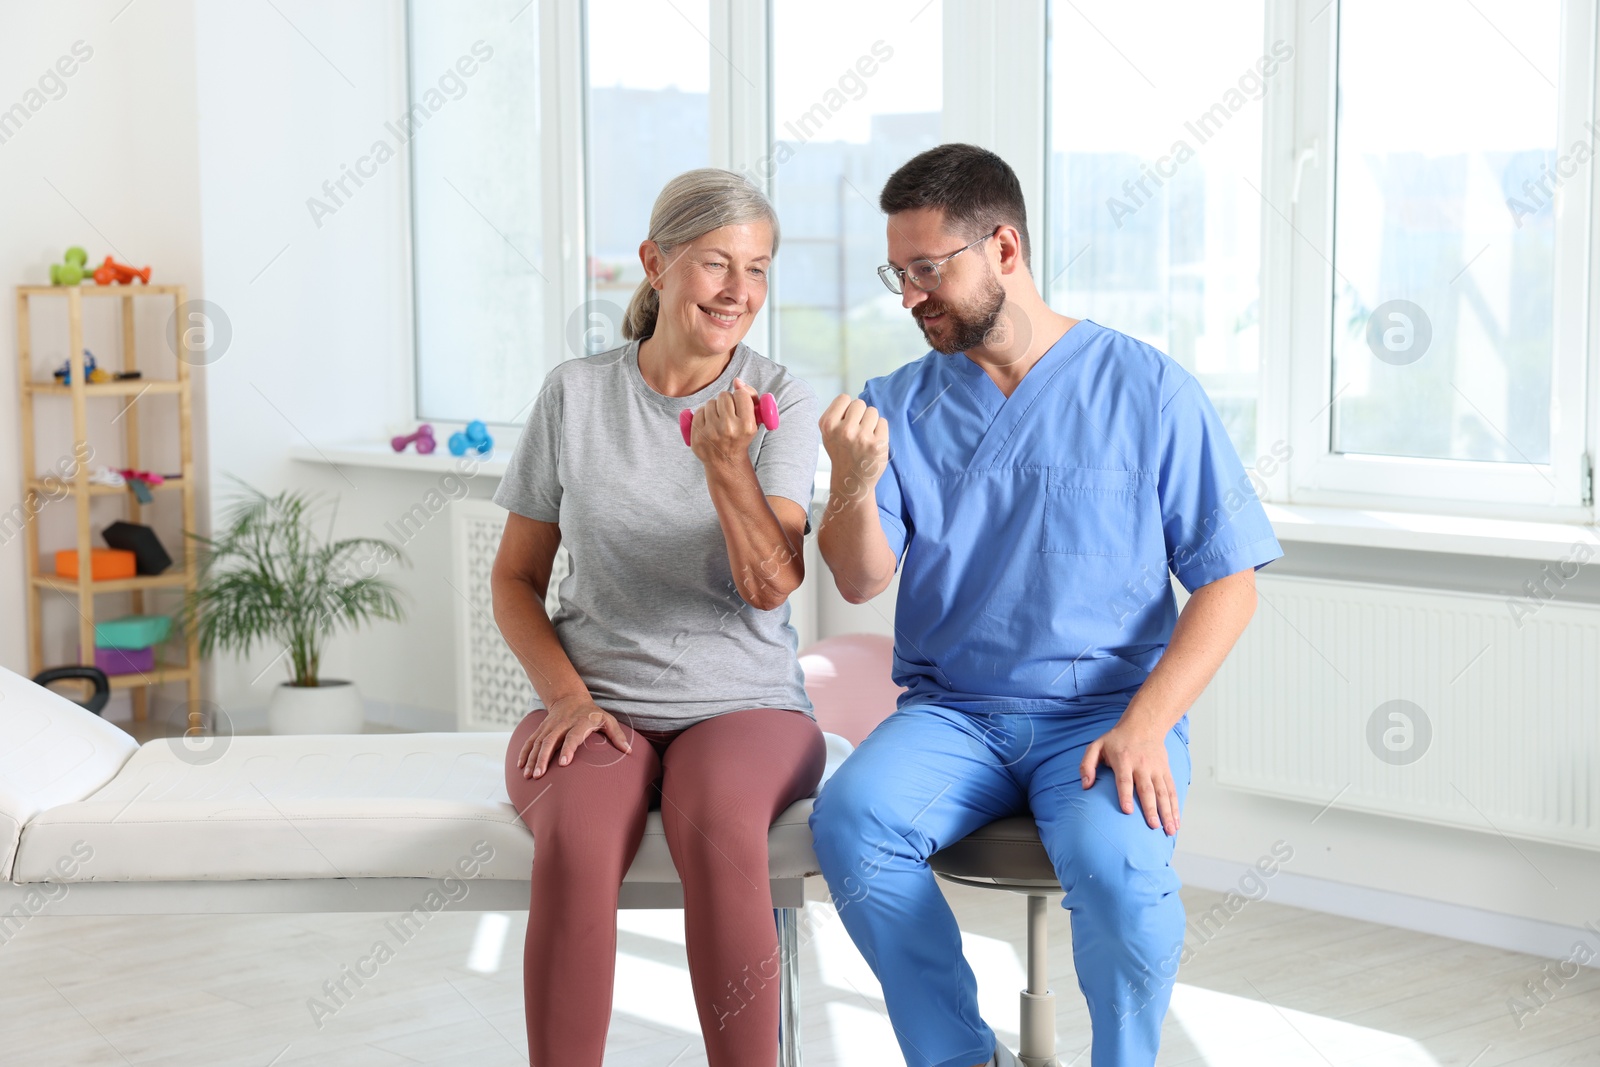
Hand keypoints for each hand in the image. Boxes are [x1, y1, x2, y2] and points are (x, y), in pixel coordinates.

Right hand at [517, 695, 632, 778]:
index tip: (563, 763)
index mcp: (580, 722)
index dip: (568, 749)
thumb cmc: (592, 713)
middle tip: (539, 774)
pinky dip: (524, 752)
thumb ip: (617, 735)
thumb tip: (629, 751)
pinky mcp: (541, 728)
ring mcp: (549, 726)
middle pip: (550, 741)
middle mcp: (562, 724)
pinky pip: (531, 740)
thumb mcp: (607, 720)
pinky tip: (521, 766)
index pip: (573, 736)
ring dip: (532, 758)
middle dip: (543, 758)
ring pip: (538, 742)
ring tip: (529, 775)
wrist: (570, 697)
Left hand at [688, 377, 760, 464]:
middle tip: (728, 412)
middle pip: (724, 396)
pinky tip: (709, 424)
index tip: (740, 405)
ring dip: (715, 407)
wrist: (725, 461)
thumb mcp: (754, 420)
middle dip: (726, 401)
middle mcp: (729, 429)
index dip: (740, 397)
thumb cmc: (741, 436)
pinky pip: (699, 411)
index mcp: (747, 425)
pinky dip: (704, 414)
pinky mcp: (697, 435)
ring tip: (719, 420)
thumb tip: (737, 381)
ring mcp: (711, 433)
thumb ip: (750, 396)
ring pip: (710, 402)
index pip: (741, 394)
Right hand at [819, 394, 889, 492]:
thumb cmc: (842, 453)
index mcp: (828, 425)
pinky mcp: (878, 444)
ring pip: (872, 411)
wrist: (852, 481)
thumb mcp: (828, 434)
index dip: (847, 409)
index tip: (846, 422)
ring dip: (871, 422)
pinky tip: (873, 442)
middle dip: (860, 415)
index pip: (844, 398)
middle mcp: (843, 430)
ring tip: (865, 437)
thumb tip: (854, 401)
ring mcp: (861, 437)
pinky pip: (883, 422)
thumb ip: (836, 415)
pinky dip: (880, 430)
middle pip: (859, 403)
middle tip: (857, 431)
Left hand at [1080, 723, 1179, 834]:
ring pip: (1163, 793)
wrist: (1144, 725)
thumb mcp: (1096, 746)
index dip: (1125, 795)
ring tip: (1169, 830)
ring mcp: (1156, 769)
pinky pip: (1172, 791)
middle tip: (1153, 826)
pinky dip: (1175, 806)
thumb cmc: (1116, 739)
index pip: (1125, 780)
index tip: (1127, 811)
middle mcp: (1142, 765)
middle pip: (1147, 789)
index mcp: (1124, 760)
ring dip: (1167, 812)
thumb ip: (1087, 765)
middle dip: (1151, 808)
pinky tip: (1176, 822)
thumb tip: (1085, 786)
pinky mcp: (1165, 772)